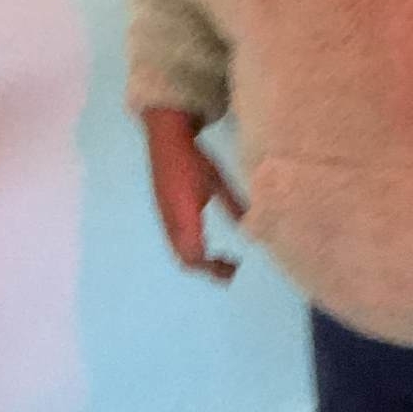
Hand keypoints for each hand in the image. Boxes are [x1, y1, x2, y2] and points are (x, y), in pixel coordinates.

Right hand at [143, 108, 244, 281]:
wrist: (165, 143)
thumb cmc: (193, 160)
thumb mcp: (217, 180)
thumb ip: (232, 203)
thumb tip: (249, 223)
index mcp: (185, 216)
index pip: (196, 254)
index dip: (214, 267)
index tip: (234, 268)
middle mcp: (172, 223)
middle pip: (185, 258)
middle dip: (207, 268)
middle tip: (231, 269)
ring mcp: (165, 219)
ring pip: (179, 250)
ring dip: (199, 259)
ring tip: (221, 260)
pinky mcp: (163, 213)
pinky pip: (175, 240)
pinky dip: (191, 248)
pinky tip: (206, 242)